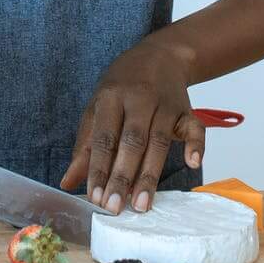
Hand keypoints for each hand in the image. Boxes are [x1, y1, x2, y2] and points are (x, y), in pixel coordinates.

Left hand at [59, 38, 201, 214]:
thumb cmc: (122, 87)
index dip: (98, 169)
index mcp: (111, 98)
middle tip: (115, 207)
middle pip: (132, 142)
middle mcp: (139, 99)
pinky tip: (192, 164)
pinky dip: (196, 145)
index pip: (104, 138)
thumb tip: (67, 183)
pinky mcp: (187, 110)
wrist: (160, 55)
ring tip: (141, 204)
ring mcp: (165, 105)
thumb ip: (85, 147)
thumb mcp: (98, 108)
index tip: (95, 197)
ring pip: (159, 142)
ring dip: (150, 174)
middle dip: (122, 176)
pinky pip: (195, 128)